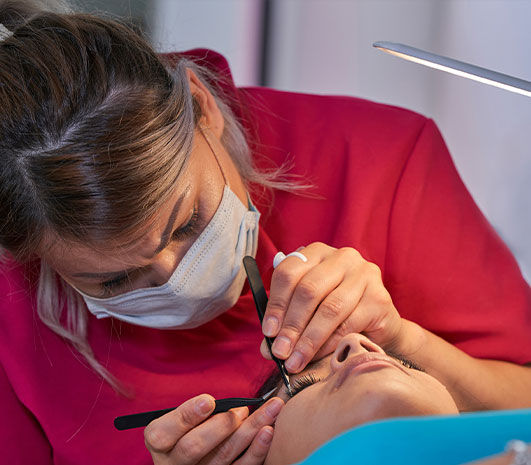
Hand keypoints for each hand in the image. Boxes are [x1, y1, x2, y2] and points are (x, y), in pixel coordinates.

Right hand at [144, 393, 283, 464]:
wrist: (194, 457)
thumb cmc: (188, 427)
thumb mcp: (179, 419)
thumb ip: (194, 411)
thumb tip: (221, 404)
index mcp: (160, 442)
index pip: (163, 433)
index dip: (187, 416)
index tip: (208, 401)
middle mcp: (175, 463)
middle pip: (194, 447)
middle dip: (221, 426)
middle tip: (241, 410)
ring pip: (224, 455)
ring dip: (250, 429)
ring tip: (271, 409)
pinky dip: (257, 450)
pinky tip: (268, 432)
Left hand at [262, 242, 403, 372]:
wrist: (379, 325)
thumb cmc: (337, 314)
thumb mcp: (307, 311)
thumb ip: (287, 323)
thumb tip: (268, 348)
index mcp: (317, 253)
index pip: (289, 272)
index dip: (276, 304)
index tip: (268, 332)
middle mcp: (342, 258)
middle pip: (308, 290)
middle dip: (291, 325)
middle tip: (280, 352)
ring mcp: (363, 275)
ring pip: (329, 308)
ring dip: (309, 339)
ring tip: (295, 361)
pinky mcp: (378, 298)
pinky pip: (348, 324)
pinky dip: (329, 344)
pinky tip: (318, 356)